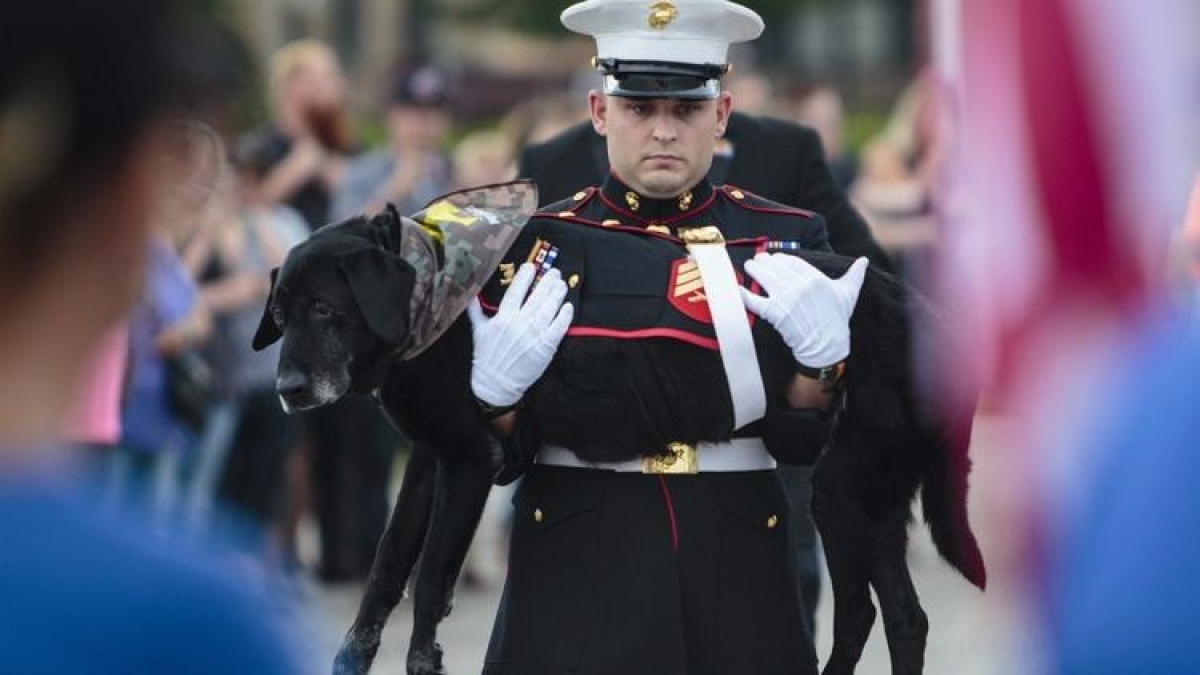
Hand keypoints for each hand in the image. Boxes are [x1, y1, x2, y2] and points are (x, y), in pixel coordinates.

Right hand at [466, 263, 573, 407]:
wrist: (497, 384)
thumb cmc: (487, 357)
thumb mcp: (478, 332)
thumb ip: (475, 310)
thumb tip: (469, 292)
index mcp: (503, 319)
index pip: (515, 292)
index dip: (524, 277)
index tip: (531, 266)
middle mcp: (519, 324)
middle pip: (537, 297)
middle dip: (547, 282)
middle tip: (554, 272)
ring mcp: (534, 336)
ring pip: (549, 309)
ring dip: (557, 294)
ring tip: (561, 284)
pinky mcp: (545, 347)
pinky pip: (558, 327)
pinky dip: (564, 315)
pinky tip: (567, 306)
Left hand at [740, 253, 867, 367]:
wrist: (827, 346)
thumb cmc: (837, 320)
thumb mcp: (848, 294)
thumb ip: (855, 275)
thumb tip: (864, 261)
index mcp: (815, 278)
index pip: (792, 261)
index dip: (781, 258)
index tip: (775, 258)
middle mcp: (800, 286)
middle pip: (776, 266)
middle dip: (765, 262)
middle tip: (758, 261)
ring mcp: (786, 299)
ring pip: (765, 278)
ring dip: (754, 269)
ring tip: (749, 266)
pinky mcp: (775, 314)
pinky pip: (754, 301)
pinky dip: (743, 294)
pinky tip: (735, 287)